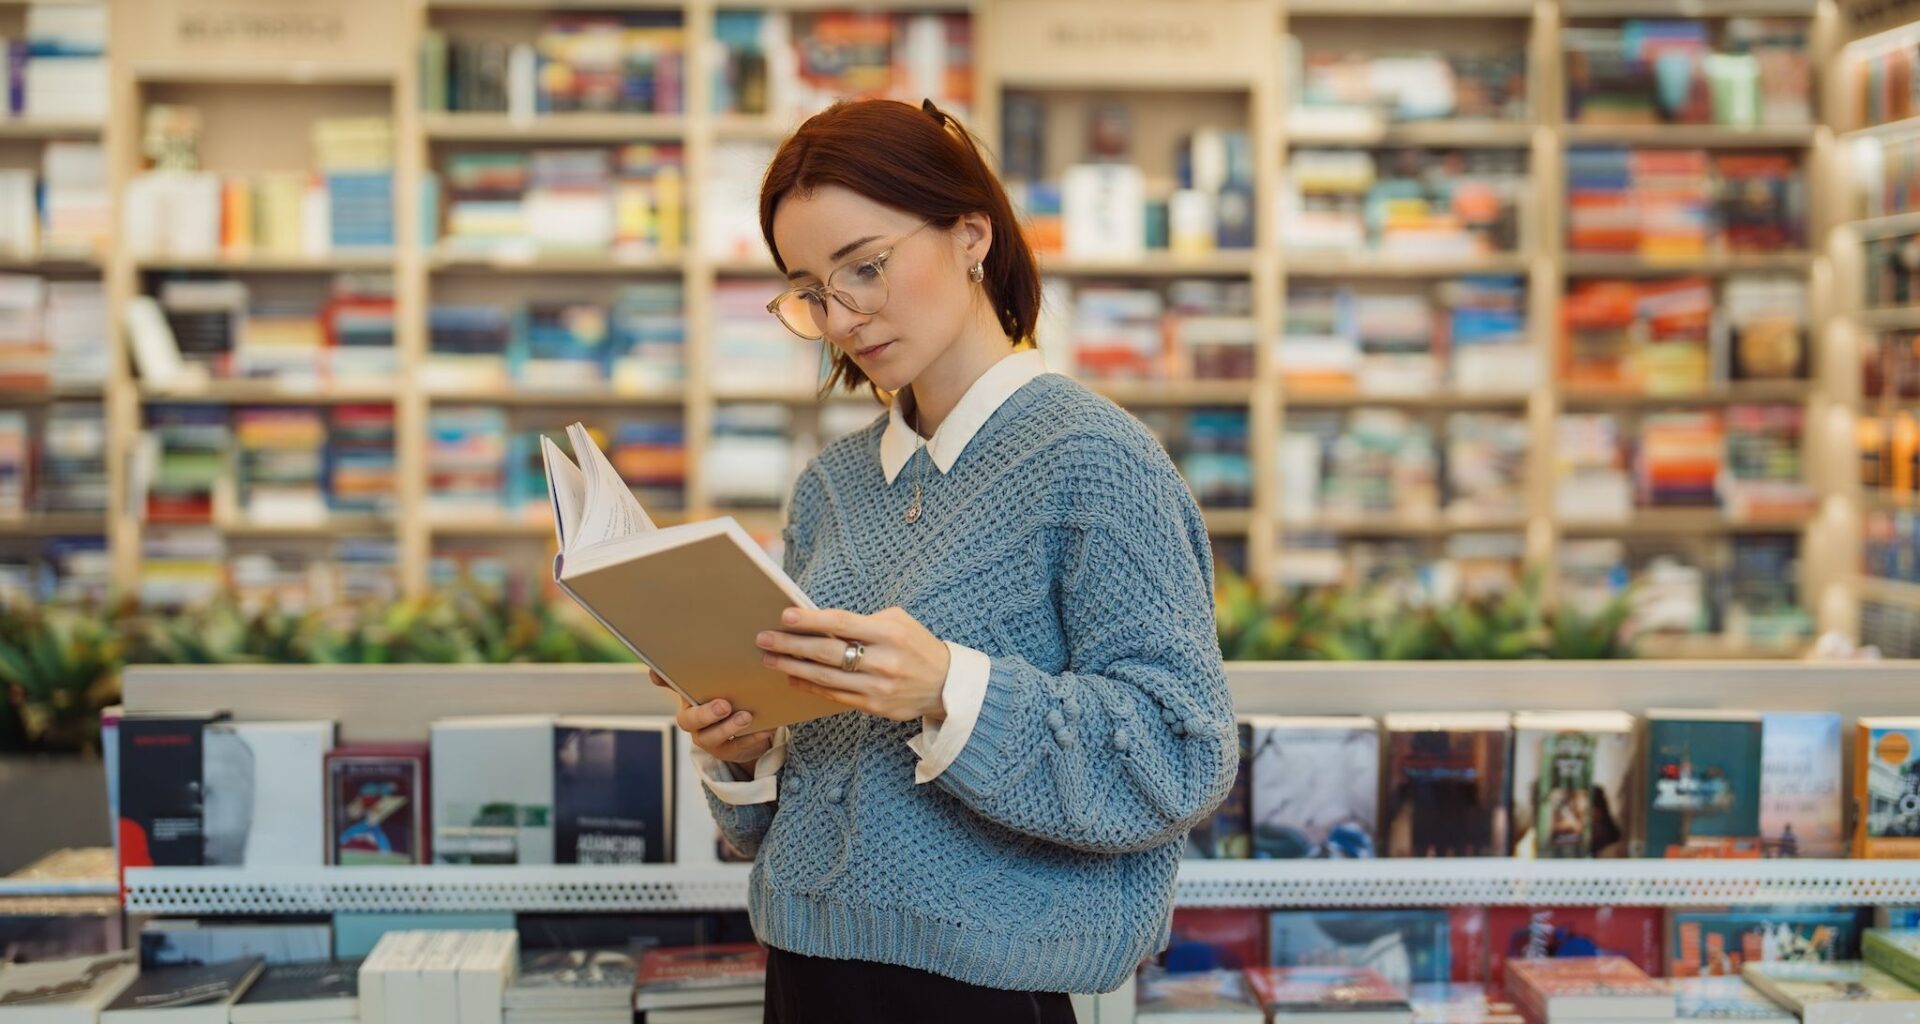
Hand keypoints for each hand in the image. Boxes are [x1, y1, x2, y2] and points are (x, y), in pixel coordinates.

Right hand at [650, 668, 776, 766]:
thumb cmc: (729, 700)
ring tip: (747, 717)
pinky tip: (765, 727)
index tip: (658, 673)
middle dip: (706, 713)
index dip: (662, 679)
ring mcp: (708, 738)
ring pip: (712, 737)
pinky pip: (737, 747)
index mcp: (688, 698)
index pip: (671, 686)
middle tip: (724, 705)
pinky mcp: (728, 751)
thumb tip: (708, 641)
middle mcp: (692, 720)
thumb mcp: (720, 684)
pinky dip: (752, 737)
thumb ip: (712, 668)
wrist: (745, 733)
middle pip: (690, 720)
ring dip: (729, 727)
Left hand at [755, 606, 950, 722]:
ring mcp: (877, 687)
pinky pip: (834, 696)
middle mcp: (883, 661)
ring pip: (825, 678)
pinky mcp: (873, 706)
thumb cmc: (916, 646)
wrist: (945, 685)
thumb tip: (821, 622)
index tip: (785, 615)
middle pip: (827, 652)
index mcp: (890, 633)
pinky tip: (793, 678)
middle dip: (791, 645)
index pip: (843, 623)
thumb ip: (863, 622)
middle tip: (764, 639)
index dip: (812, 619)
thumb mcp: (898, 622)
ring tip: (770, 659)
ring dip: (793, 668)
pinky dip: (810, 686)